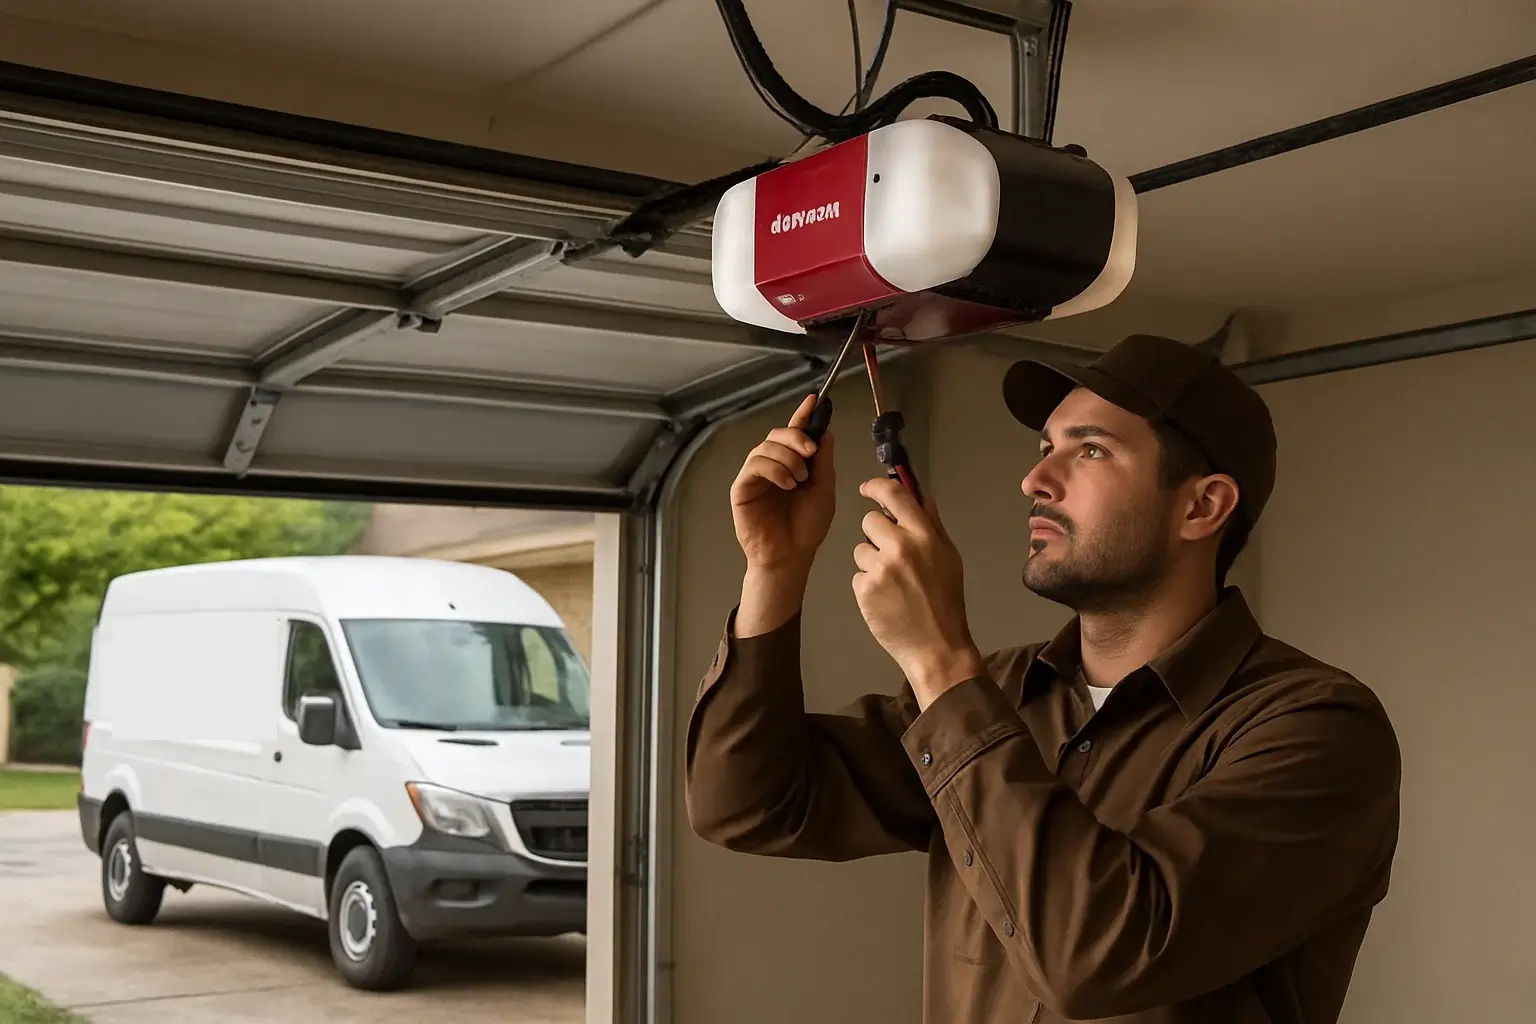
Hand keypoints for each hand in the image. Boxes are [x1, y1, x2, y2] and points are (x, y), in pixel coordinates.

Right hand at [730, 394, 836, 574]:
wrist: (792, 555)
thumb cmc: (806, 528)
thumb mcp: (824, 490)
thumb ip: (823, 462)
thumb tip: (825, 432)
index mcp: (793, 464)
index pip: (796, 433)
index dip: (803, 414)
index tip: (814, 400)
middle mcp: (773, 466)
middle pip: (778, 434)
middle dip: (796, 436)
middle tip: (811, 451)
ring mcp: (756, 476)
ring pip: (766, 447)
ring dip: (787, 457)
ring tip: (800, 478)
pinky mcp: (742, 487)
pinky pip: (755, 465)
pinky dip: (774, 469)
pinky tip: (788, 483)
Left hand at [852, 477, 985, 708]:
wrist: (937, 646)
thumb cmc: (946, 601)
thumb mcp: (949, 558)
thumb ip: (933, 525)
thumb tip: (923, 496)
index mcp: (924, 536)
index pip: (894, 495)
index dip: (876, 486)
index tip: (867, 489)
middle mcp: (900, 547)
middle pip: (869, 521)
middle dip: (877, 535)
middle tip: (893, 557)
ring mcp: (880, 569)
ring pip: (861, 550)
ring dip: (872, 562)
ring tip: (893, 584)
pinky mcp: (864, 589)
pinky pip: (858, 575)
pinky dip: (868, 585)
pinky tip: (886, 599)